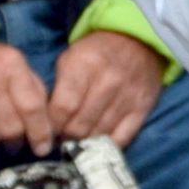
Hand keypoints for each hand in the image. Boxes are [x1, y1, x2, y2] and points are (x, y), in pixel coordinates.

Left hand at [46, 29, 166, 147]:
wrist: (137, 42)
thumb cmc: (94, 54)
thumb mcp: (69, 59)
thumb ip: (56, 89)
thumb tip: (45, 122)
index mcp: (85, 66)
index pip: (63, 108)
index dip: (51, 125)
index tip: (46, 130)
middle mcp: (109, 82)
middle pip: (80, 126)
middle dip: (65, 137)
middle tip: (60, 137)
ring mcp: (128, 96)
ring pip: (99, 135)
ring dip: (84, 143)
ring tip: (76, 141)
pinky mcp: (143, 107)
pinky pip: (122, 138)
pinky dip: (106, 146)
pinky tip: (96, 144)